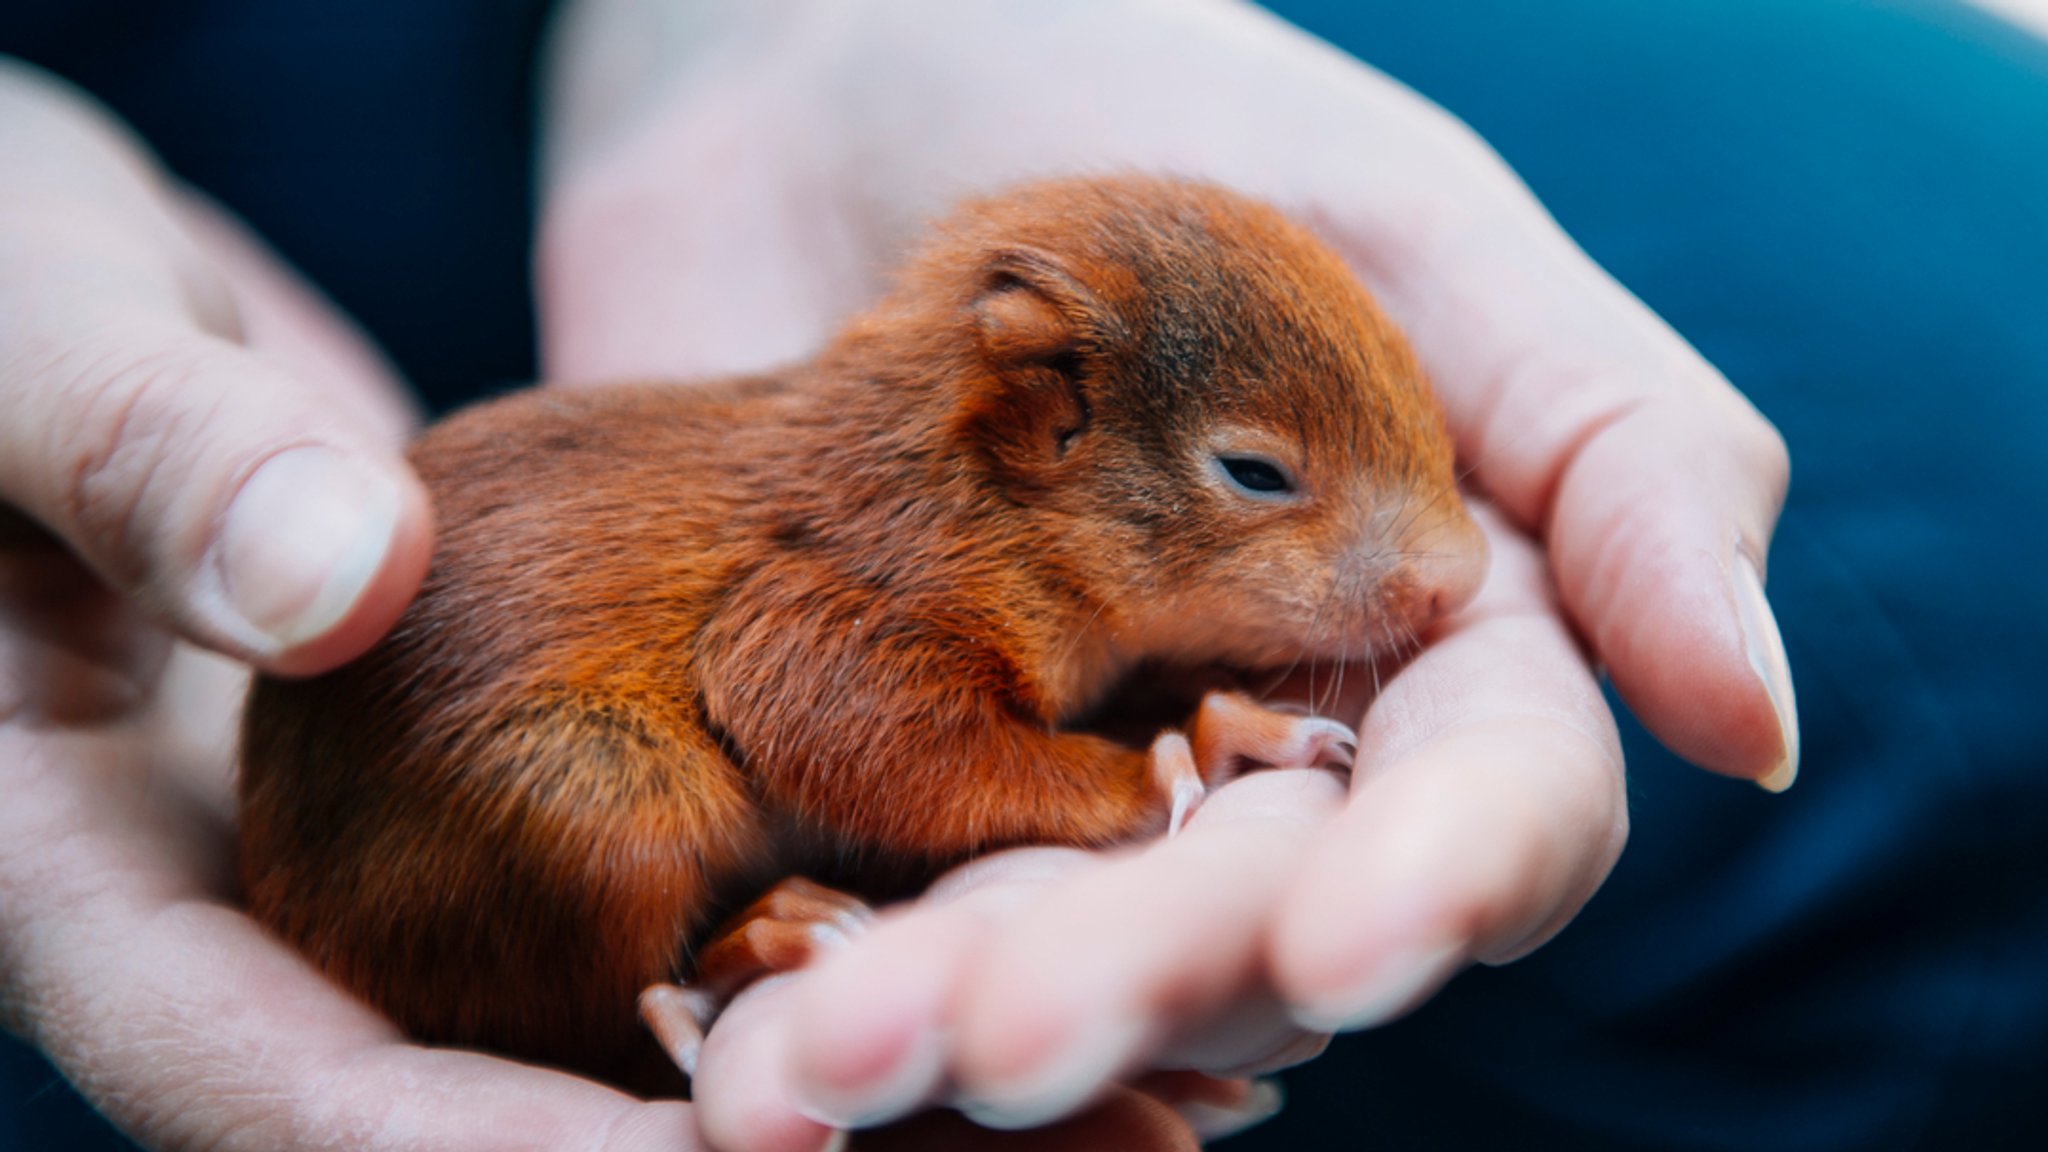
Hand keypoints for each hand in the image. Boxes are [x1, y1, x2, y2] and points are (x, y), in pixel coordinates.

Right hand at [0, 58, 1193, 1151]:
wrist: (36, 320)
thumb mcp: (23, 347)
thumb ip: (139, 457)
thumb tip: (330, 573)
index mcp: (102, 903)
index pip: (317, 1103)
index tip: (781, 1143)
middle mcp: (274, 939)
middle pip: (538, 1125)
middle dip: (805, 1147)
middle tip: (1106, 1136)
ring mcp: (397, 888)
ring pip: (646, 1053)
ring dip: (893, 1079)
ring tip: (1160, 1087)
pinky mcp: (511, 811)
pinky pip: (687, 925)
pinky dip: (861, 943)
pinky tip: (1047, 930)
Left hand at [538, 0, 1789, 1141]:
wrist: (824, 75)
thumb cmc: (1151, 111)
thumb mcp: (1403, 229)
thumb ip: (1609, 448)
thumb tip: (1749, 726)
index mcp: (1408, 644)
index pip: (1473, 809)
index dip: (1432, 887)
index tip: (1351, 944)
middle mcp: (1231, 753)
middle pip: (1229, 926)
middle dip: (1134, 985)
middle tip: (1007, 1037)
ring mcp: (1031, 785)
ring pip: (1025, 960)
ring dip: (938, 1036)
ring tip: (815, 1074)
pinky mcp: (846, 785)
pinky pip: (834, 923)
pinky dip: (791, 994)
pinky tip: (732, 1056)